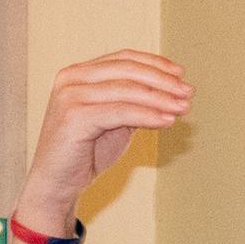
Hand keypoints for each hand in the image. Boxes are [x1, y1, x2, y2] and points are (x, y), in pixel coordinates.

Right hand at [18, 52, 188, 227]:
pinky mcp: (75, 117)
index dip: (155, 64)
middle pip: (127, 70)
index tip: (180, 75)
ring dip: (161, 99)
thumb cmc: (84, 153)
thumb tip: (172, 90)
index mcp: (78, 73)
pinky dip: (148, 115)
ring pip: (127, 90)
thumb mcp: (113, 120)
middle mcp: (71, 79)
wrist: (56, 185)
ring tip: (183, 108)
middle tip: (188, 92)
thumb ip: (133, 101)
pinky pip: (121, 112)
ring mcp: (70, 96)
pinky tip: (167, 121)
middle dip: (163, 81)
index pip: (123, 58)